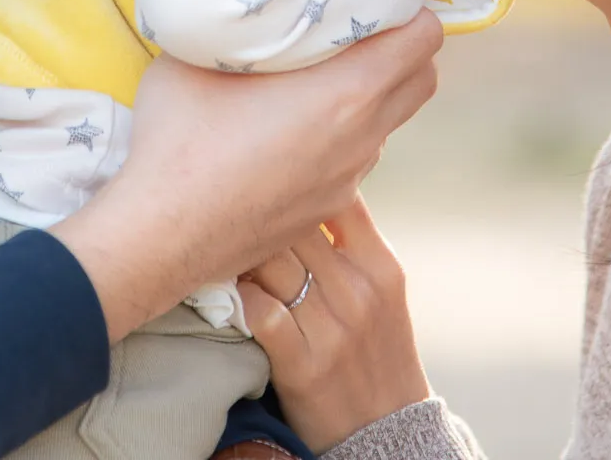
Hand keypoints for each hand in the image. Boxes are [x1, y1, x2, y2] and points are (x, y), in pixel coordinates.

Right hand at [49, 16, 442, 343]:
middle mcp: (361, 138)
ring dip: (373, 96)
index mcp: (346, 93)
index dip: (411, 11)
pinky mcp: (324, 207)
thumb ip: (244, 25)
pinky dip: (344, 135)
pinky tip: (293, 128)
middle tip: (360, 31)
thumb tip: (251, 7)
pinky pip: (354, 158)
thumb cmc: (180, 140)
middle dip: (405, 51)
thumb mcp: (201, 55)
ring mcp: (347, 179)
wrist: (162, 233)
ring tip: (321, 78)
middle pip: (422, 81)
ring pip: (387, 123)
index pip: (424, 40)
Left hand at [240, 198, 430, 453]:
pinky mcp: (303, 363)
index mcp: (381, 266)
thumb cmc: (376, 349)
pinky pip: (260, 311)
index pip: (341, 198)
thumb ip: (350, 243)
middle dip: (261, 215)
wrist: (388, 429)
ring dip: (241, 253)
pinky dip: (241, 298)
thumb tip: (304, 192)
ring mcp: (332, 328)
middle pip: (296, 225)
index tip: (272, 182)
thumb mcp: (382, 290)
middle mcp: (359, 291)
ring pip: (272, 261)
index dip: (300, 184)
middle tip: (232, 211)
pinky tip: (234, 295)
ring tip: (222, 249)